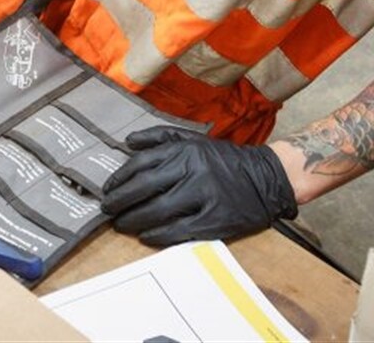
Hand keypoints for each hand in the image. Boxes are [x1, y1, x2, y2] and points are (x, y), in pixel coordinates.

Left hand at [101, 127, 297, 247]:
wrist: (267, 177)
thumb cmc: (223, 159)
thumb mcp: (193, 139)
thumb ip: (160, 136)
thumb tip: (128, 142)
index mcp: (185, 150)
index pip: (141, 164)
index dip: (120, 178)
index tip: (107, 189)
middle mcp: (192, 170)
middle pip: (145, 187)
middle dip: (120, 201)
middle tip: (107, 210)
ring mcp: (204, 195)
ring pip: (159, 210)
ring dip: (134, 220)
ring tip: (122, 225)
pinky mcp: (216, 219)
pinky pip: (180, 230)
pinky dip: (159, 235)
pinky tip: (146, 236)